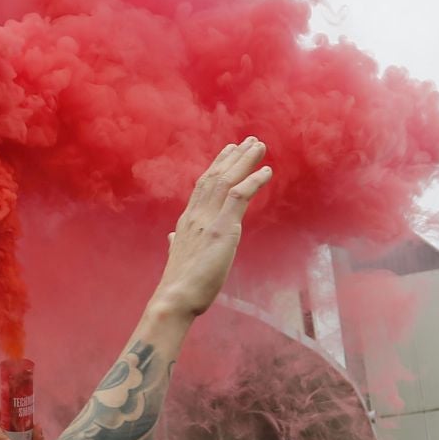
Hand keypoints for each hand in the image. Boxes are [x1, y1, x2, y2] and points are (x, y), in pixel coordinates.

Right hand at [150, 139, 271, 321]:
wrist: (175, 298)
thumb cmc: (178, 285)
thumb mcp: (177, 257)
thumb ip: (176, 243)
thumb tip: (171, 237)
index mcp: (187, 221)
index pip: (202, 186)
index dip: (217, 166)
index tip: (228, 152)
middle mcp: (196, 214)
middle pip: (216, 176)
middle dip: (234, 157)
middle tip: (250, 141)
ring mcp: (208, 220)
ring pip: (227, 180)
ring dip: (245, 161)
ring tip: (259, 146)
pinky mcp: (222, 229)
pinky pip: (239, 196)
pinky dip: (254, 181)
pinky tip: (266, 172)